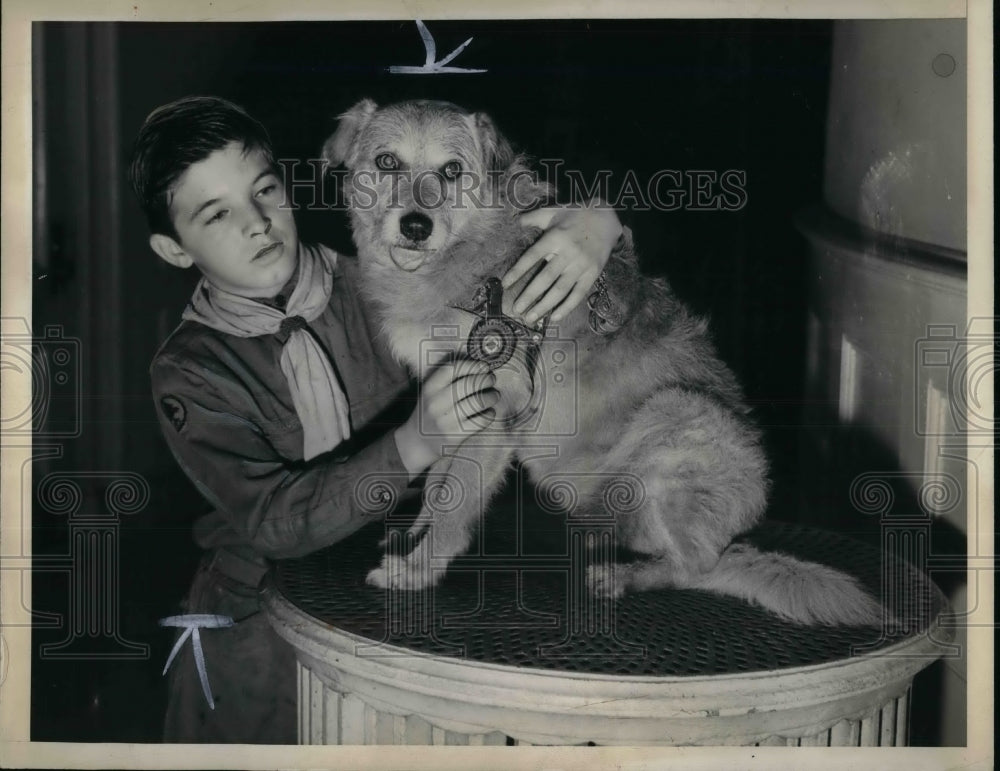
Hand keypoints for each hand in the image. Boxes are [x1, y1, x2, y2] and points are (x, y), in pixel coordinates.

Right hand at [394, 359, 497, 477]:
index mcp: (429, 389)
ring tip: (494, 395)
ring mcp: (445, 420)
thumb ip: (447, 380)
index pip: (452, 370)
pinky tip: (490, 412)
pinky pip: (479, 421)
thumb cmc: (430, 412)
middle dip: (485, 379)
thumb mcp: (430, 393)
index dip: (471, 365)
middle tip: (492, 379)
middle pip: (467, 385)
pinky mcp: (455, 435)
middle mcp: (436, 403)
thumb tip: (478, 367)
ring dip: (491, 396)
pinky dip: (489, 414)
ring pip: (477, 402)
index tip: (483, 366)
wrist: (418, 442)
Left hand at [503, 200, 622, 324]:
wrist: (607, 217)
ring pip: (560, 289)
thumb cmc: (575, 214)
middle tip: (516, 310)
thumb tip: (514, 222)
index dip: (518, 271)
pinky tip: (554, 317)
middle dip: (529, 296)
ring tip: (531, 318)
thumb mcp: (553, 211)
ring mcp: (581, 264)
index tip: (505, 284)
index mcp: (555, 237)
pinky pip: (578, 293)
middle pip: (545, 278)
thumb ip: (533, 218)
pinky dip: (567, 307)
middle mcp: (568, 253)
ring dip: (544, 306)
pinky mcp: (593, 273)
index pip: (532, 257)